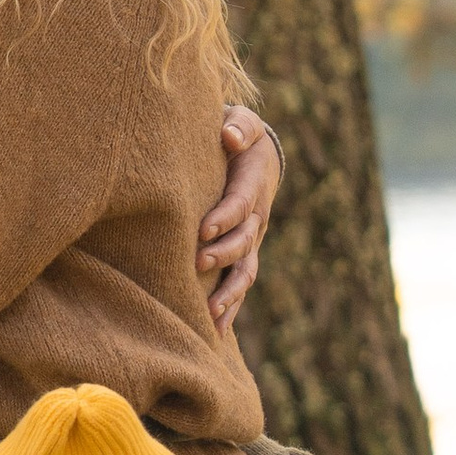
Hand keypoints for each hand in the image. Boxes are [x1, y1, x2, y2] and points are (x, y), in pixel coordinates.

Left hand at [199, 106, 282, 326]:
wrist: (255, 155)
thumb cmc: (238, 135)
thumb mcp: (243, 122)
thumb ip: (239, 126)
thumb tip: (229, 136)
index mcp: (253, 184)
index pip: (240, 204)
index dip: (224, 218)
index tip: (202, 230)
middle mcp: (257, 216)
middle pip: (244, 240)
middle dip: (223, 254)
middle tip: (197, 263)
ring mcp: (252, 240)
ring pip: (245, 271)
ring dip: (229, 293)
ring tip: (210, 314)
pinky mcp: (244, 255)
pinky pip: (240, 285)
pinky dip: (230, 307)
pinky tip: (213, 332)